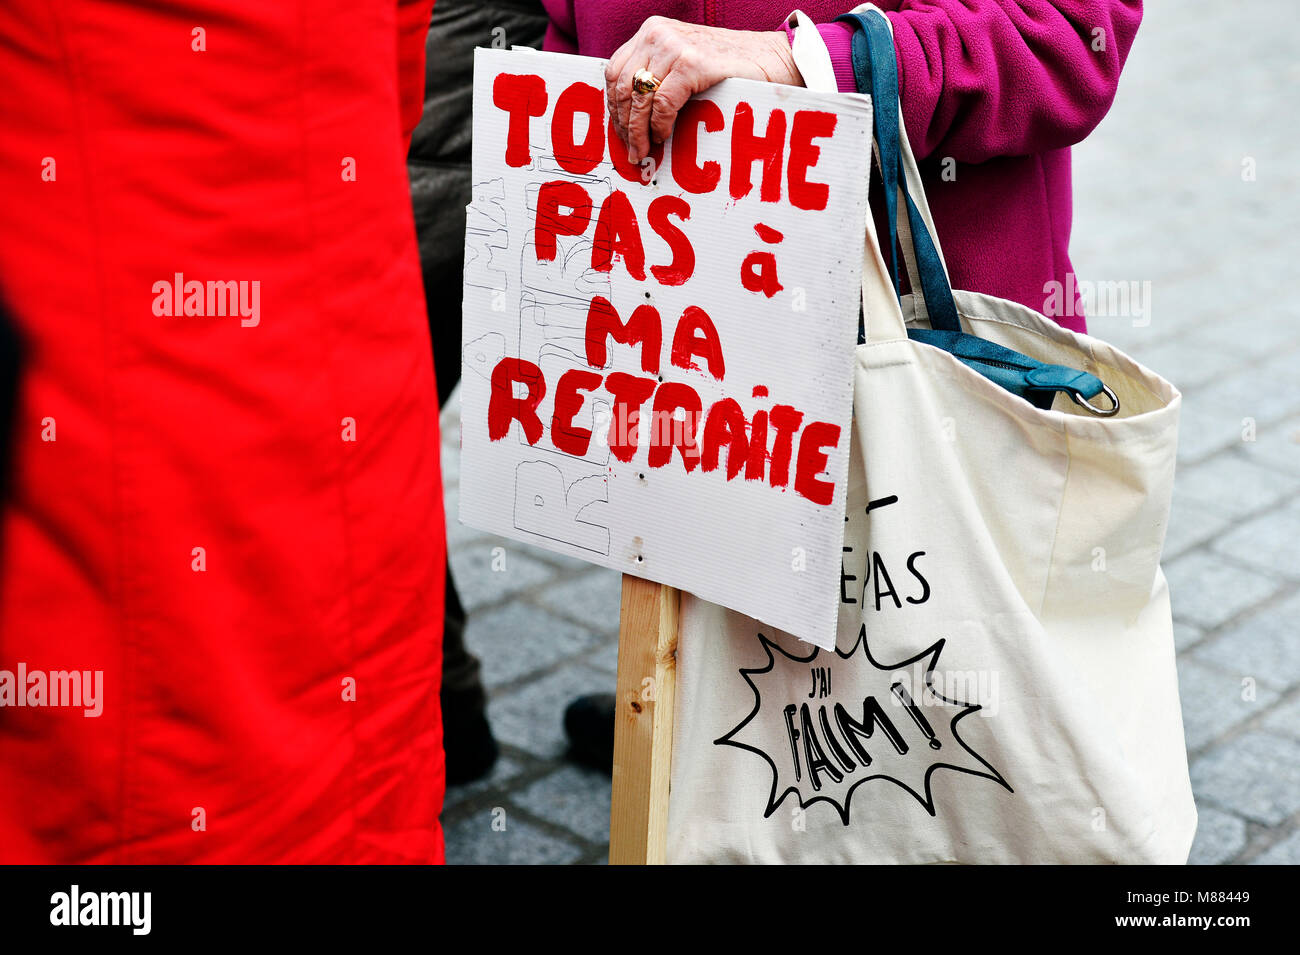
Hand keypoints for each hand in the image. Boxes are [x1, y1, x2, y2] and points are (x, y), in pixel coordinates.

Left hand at [605, 16, 803, 164]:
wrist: (773, 59)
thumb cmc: (729, 69)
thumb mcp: (683, 64)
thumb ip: (657, 77)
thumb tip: (628, 117)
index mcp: (651, 32)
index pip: (615, 72)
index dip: (614, 107)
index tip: (620, 133)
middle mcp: (657, 34)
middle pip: (624, 87)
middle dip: (624, 124)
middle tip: (631, 150)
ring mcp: (674, 46)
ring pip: (639, 98)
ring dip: (638, 131)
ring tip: (643, 151)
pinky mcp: (692, 63)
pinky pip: (662, 104)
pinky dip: (660, 126)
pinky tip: (664, 137)